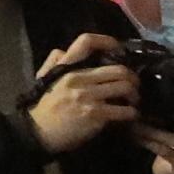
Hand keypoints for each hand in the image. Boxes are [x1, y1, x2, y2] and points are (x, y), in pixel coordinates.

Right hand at [27, 34, 139, 154]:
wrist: (38, 132)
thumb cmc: (45, 106)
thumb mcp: (45, 78)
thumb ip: (55, 62)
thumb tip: (63, 50)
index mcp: (66, 68)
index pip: (86, 42)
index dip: (107, 41)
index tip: (120, 49)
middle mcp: (79, 78)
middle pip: (119, 69)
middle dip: (133, 78)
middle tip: (134, 86)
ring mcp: (88, 96)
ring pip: (126, 88)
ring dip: (135, 96)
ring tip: (133, 101)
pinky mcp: (96, 115)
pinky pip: (125, 111)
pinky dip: (132, 113)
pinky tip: (130, 116)